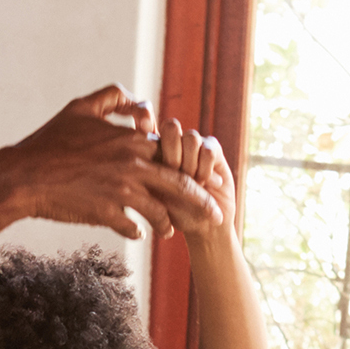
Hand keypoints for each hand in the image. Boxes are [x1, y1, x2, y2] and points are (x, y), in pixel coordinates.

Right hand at [7, 86, 221, 239]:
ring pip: (161, 212)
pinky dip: (138, 232)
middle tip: (216, 217)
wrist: (24, 176)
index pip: (174, 155)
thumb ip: (112, 98)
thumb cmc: (50, 141)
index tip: (203, 180)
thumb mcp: (80, 109)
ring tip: (170, 231)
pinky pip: (134, 228)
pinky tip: (138, 234)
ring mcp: (121, 191)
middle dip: (203, 203)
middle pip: (181, 186)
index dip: (190, 168)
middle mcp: (132, 165)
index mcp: (130, 140)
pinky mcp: (108, 213)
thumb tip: (135, 98)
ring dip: (168, 224)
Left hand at [154, 117, 237, 237]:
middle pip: (171, 127)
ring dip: (191, 164)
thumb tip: (136, 158)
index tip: (144, 130)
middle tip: (175, 174)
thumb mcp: (153, 198)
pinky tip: (208, 183)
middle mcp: (175, 142)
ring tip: (193, 184)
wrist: (205, 227)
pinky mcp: (213, 149)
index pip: (148, 126)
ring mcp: (195, 145)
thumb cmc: (175, 215)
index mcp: (154, 149)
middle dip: (173, 153)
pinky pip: (208, 150)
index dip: (146, 121)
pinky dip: (206, 169)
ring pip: (191, 137)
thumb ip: (145, 177)